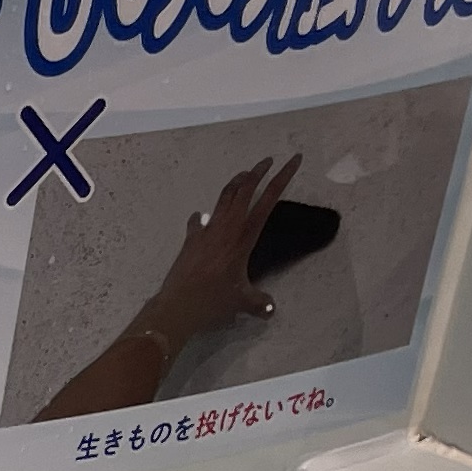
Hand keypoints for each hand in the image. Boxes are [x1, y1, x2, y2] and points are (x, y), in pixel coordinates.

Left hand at [128, 152, 299, 356]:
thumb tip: (270, 310)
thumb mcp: (242, 302)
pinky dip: (203, 216)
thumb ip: (259, 302)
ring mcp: (206, 230)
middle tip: (269, 161)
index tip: (292, 160)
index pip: (268, 200)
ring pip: (223, 197)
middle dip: (259, 171)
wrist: (178, 305)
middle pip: (245, 189)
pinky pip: (198, 220)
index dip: (283, 177)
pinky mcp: (191, 238)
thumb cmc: (214, 301)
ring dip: (235, 183)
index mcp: (244, 237)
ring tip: (244, 175)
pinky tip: (202, 217)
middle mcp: (227, 227)